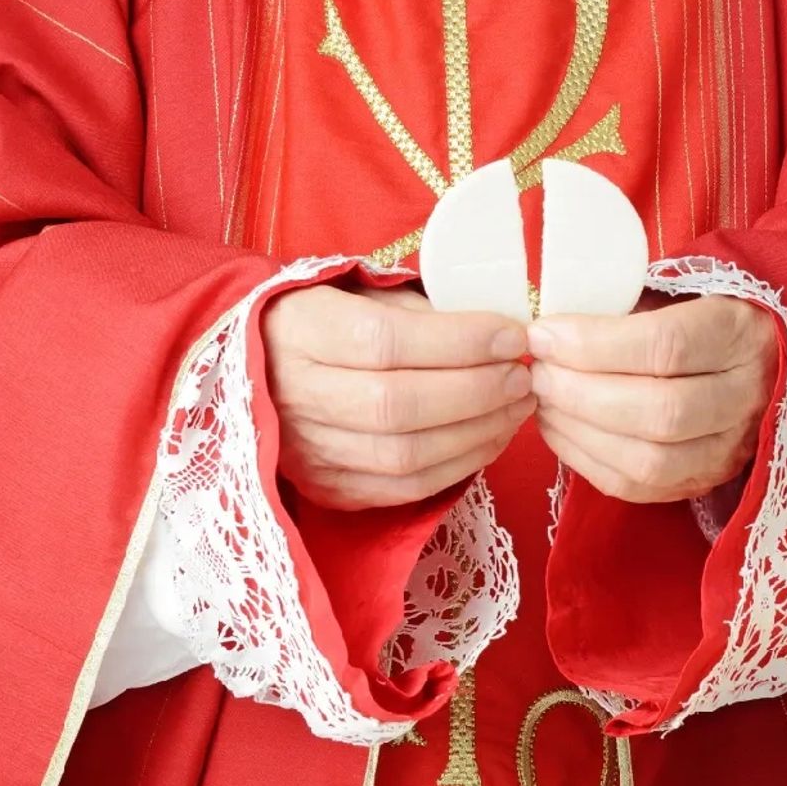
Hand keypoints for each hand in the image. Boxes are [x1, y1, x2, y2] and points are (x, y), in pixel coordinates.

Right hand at [264, 283, 532, 510]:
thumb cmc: (329, 323)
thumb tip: (495, 335)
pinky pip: (406, 488)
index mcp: (302, 332)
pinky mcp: (331, 490)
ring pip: (406, 456)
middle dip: (477, 392)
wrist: (264, 372)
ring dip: (478, 433)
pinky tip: (490, 436)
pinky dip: (460, 465)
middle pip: (398, 406)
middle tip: (522, 376)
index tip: (511, 335)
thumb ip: (419, 313)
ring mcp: (310, 453)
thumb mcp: (362, 295)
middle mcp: (297, 398)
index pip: (386, 342)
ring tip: (517, 406)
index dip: (459, 342)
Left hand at [528, 293, 776, 502]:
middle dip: (580, 393)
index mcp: (741, 333)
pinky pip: (634, 486)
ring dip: (578, 431)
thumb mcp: (668, 294)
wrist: (741, 363)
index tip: (542, 335)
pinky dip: (583, 458)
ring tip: (542, 398)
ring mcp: (728, 450)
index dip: (593, 344)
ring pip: (647, 460)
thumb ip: (619, 310)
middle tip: (537, 372)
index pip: (666, 346)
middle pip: (659, 412)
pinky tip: (557, 426)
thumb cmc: (690, 316)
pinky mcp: (700, 482)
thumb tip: (547, 333)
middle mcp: (747, 398)